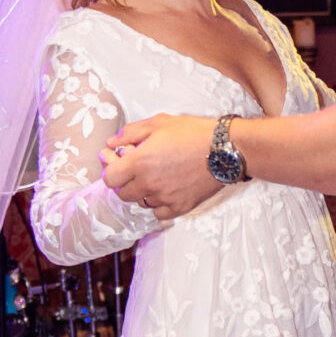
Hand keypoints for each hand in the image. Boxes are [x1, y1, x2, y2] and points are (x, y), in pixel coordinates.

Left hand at [102, 114, 218, 220]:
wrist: (225, 149)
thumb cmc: (194, 133)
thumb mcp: (159, 123)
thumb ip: (130, 133)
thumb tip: (111, 145)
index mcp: (140, 163)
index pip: (110, 178)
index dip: (111, 170)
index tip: (117, 162)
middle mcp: (149, 184)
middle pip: (123, 193)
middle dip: (126, 181)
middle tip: (137, 169)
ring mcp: (165, 198)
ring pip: (141, 203)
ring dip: (143, 192)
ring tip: (156, 177)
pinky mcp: (180, 207)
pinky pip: (159, 213)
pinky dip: (159, 204)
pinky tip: (166, 190)